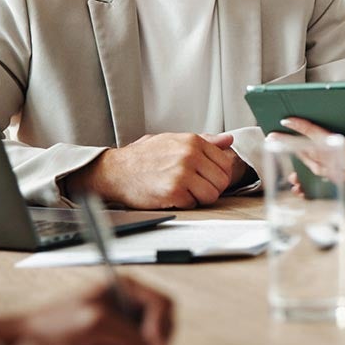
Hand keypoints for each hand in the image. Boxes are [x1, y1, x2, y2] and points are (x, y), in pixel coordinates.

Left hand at [0, 276, 173, 344]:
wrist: (27, 339)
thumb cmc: (53, 323)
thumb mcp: (96, 324)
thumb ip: (128, 333)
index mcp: (127, 287)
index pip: (164, 304)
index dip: (163, 327)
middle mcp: (129, 303)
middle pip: (164, 324)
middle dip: (156, 341)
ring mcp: (124, 323)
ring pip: (151, 341)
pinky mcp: (116, 341)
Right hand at [65, 132, 242, 208]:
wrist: (116, 171)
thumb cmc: (144, 156)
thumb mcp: (174, 140)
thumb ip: (205, 141)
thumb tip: (229, 140)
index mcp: (193, 141)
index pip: (225, 163)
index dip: (217, 174)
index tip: (206, 177)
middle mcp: (190, 155)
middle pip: (222, 181)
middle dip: (211, 188)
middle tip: (195, 188)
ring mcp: (182, 173)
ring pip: (212, 195)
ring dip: (200, 198)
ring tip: (184, 192)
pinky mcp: (173, 191)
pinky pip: (194, 204)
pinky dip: (184, 204)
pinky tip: (171, 196)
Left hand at [281, 112, 344, 206]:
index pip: (329, 141)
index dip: (306, 130)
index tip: (288, 120)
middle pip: (318, 157)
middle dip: (295, 145)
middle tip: (274, 135)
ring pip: (324, 168)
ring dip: (305, 158)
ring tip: (289, 148)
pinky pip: (334, 175)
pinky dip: (319, 169)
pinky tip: (314, 166)